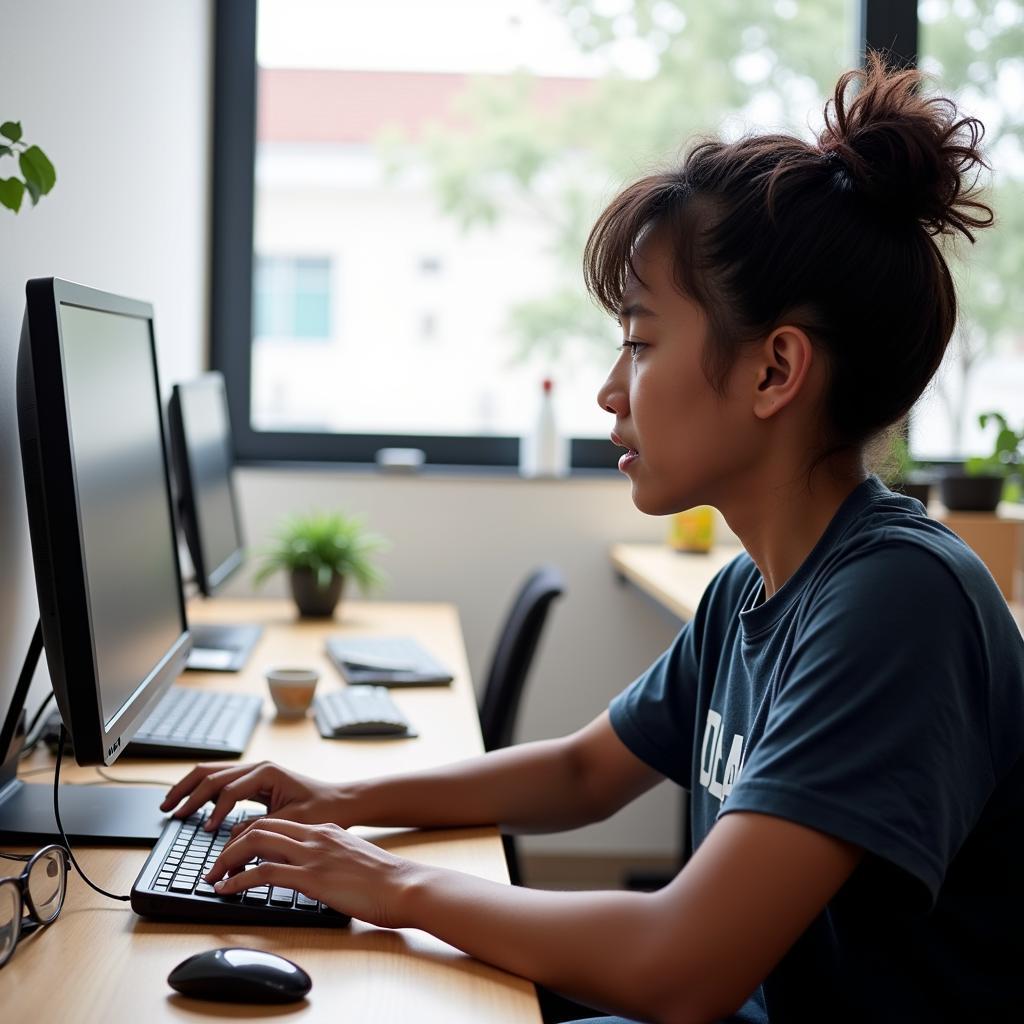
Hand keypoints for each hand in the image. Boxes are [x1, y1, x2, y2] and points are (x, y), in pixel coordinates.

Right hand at [160, 761, 342, 835]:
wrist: (340, 802)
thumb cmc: (322, 810)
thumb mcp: (290, 822)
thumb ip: (258, 828)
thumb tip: (228, 838)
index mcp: (266, 773)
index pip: (228, 790)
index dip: (214, 811)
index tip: (207, 831)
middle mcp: (257, 767)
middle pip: (211, 774)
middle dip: (187, 792)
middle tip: (168, 811)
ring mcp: (255, 772)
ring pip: (212, 773)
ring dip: (190, 788)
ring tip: (170, 805)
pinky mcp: (255, 781)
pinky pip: (222, 781)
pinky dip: (203, 791)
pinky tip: (192, 805)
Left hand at [204, 818, 416, 927]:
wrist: (404, 886)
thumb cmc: (385, 880)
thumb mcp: (352, 860)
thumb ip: (330, 860)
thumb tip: (313, 874)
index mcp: (325, 830)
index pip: (277, 824)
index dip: (250, 836)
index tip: (235, 854)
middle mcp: (315, 836)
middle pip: (260, 827)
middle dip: (231, 844)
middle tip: (215, 864)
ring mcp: (312, 854)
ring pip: (256, 843)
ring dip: (227, 859)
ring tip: (212, 876)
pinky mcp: (311, 877)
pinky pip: (264, 872)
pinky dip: (238, 879)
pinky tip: (226, 889)